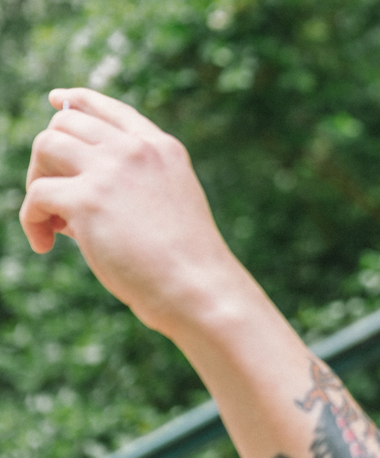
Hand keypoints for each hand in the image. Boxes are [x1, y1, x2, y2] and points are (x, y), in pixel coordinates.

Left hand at [20, 88, 238, 333]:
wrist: (196, 285)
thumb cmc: (184, 260)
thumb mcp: (167, 203)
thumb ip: (131, 184)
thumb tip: (65, 186)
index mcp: (162, 149)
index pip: (110, 109)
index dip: (78, 100)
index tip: (58, 99)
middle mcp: (136, 150)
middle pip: (67, 122)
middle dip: (50, 157)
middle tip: (56, 200)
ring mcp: (112, 170)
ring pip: (45, 145)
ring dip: (37, 181)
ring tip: (53, 222)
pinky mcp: (87, 199)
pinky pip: (36, 194)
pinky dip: (32, 222)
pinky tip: (46, 245)